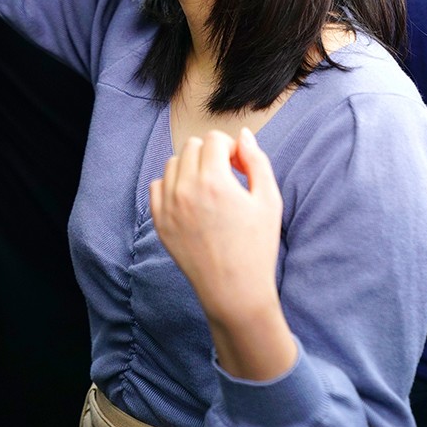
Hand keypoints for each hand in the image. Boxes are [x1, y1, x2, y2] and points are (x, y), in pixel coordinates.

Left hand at [150, 128, 296, 378]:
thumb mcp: (268, 200)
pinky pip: (157, 185)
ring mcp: (169, 206)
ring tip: (209, 188)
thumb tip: (244, 135)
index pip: (213, 139)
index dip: (230, 148)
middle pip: (192, 147)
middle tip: (227, 176)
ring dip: (191, 167)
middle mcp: (186, 190)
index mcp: (214, 181)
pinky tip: (191, 200)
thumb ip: (256, 161)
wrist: (234, 291)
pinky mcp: (160, 222)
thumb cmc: (257, 246)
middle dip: (211, 154)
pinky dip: (173, 185)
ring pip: (173, 163)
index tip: (240, 167)